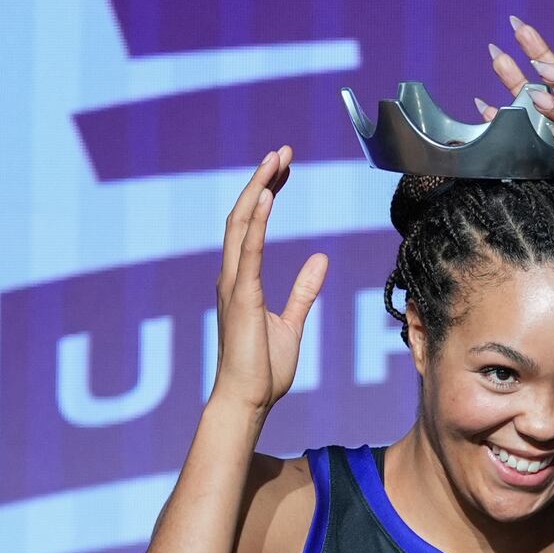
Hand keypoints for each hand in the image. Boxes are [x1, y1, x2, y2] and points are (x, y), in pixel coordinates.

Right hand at [210, 146, 327, 415]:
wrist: (248, 400)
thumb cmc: (264, 369)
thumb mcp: (292, 323)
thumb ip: (303, 290)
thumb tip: (320, 260)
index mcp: (243, 281)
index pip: (252, 225)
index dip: (267, 193)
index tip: (284, 169)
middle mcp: (233, 276)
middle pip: (244, 215)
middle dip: (262, 180)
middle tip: (282, 152)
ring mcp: (234, 285)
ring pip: (241, 225)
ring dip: (258, 189)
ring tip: (275, 160)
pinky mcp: (241, 298)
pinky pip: (248, 252)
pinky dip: (256, 222)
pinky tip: (266, 196)